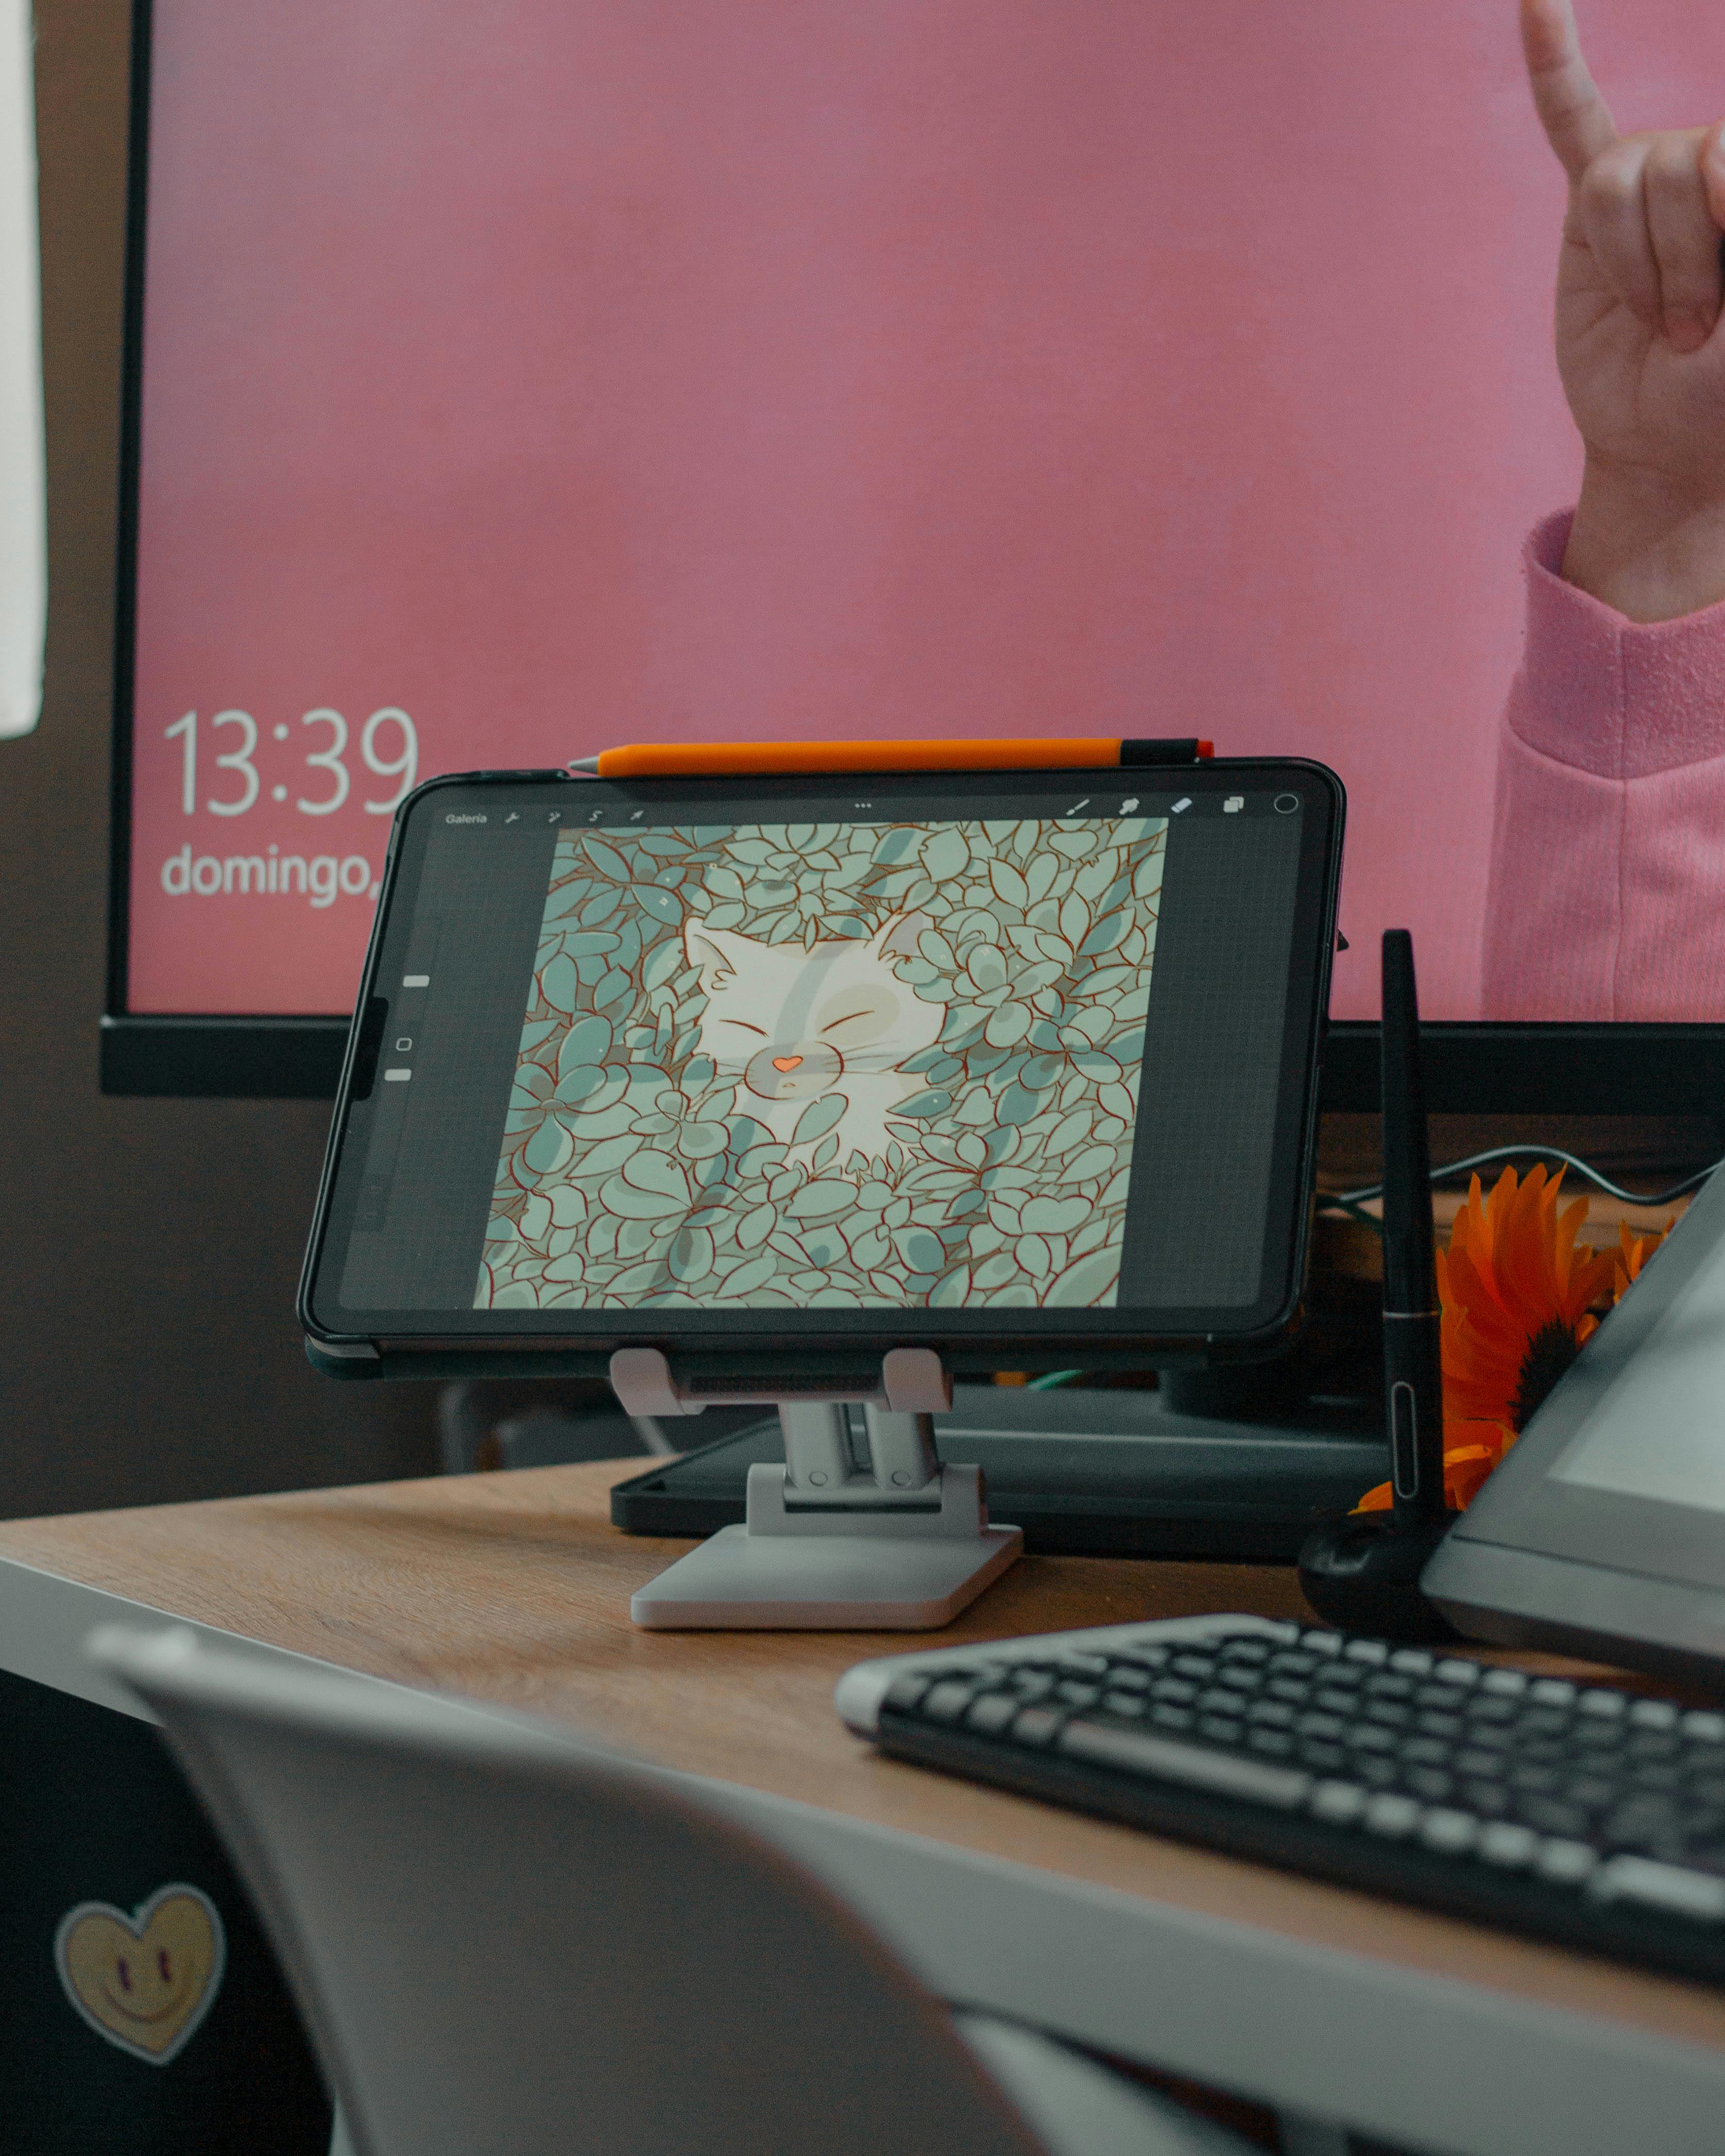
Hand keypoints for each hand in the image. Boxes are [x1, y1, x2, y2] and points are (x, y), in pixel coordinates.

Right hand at [1522, 0, 1724, 619]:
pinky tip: (1538, 5)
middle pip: (1675, 164)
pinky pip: (1570, 123)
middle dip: (1684, 261)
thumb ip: (1722, 230)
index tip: (1721, 316)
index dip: (1717, 232)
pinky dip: (1551, 65)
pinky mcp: (1590, 216)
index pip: (1723, 160)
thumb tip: (1699, 174)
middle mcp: (1707, 168)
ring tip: (1655, 323)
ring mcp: (1648, 184)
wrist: (1670, 449)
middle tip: (1692, 334)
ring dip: (1635, 268)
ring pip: (1619, 182)